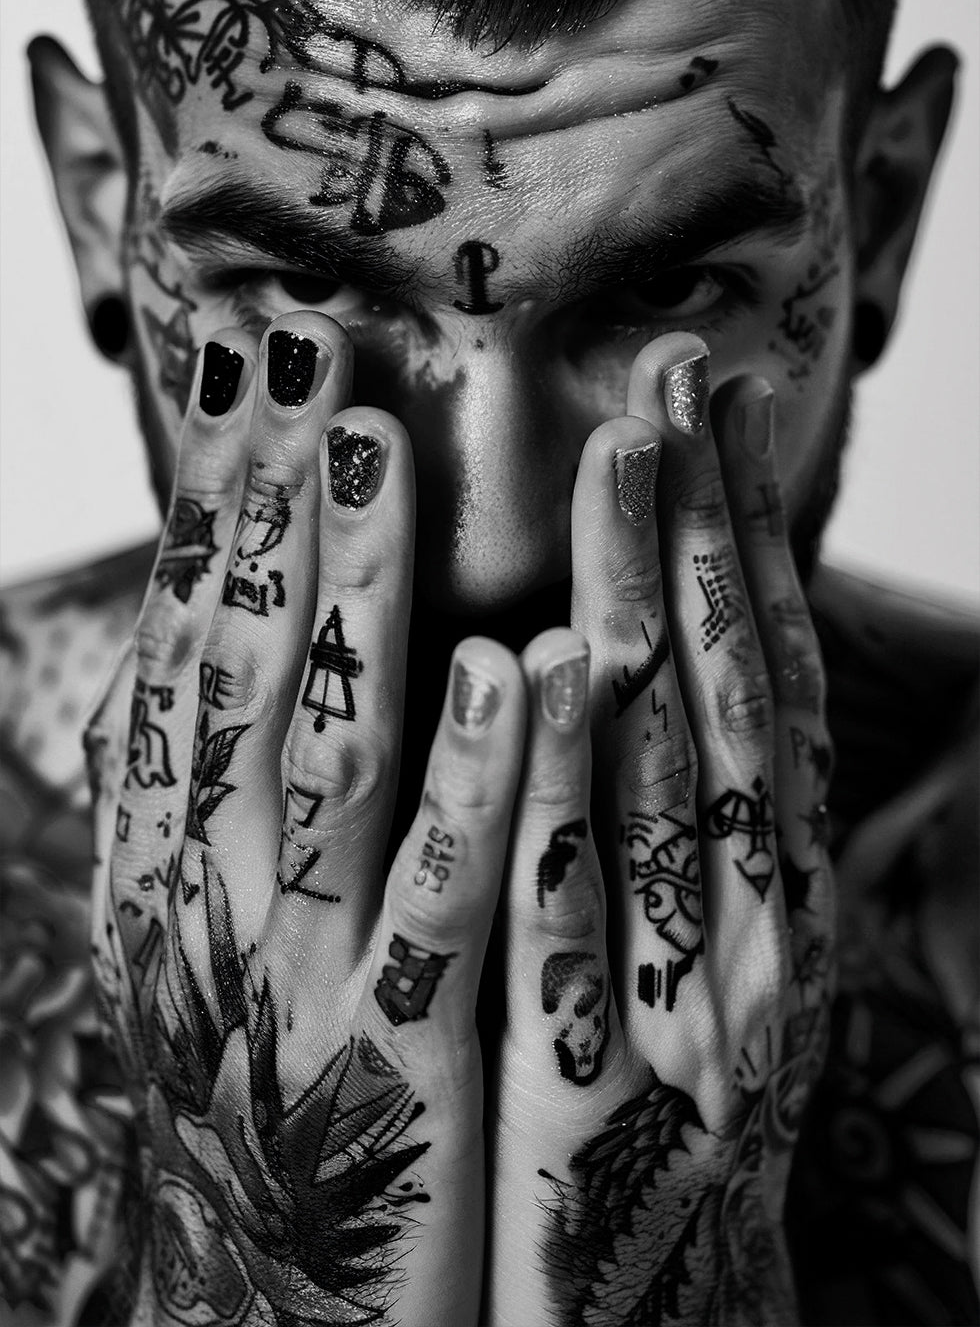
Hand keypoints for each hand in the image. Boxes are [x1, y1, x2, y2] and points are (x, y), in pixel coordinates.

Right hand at [84, 314, 528, 1326]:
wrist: (285, 1303)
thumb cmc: (265, 1083)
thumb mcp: (216, 929)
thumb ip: (218, 795)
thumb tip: (216, 637)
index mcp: (166, 866)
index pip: (191, 651)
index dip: (219, 505)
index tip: (251, 370)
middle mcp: (206, 904)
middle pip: (237, 675)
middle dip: (269, 505)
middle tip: (302, 348)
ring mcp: (294, 979)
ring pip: (321, 760)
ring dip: (347, 598)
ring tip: (372, 448)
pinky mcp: (397, 1061)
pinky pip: (439, 904)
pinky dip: (471, 781)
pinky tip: (505, 665)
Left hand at [488, 333, 835, 1324]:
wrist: (658, 1317)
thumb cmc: (667, 1103)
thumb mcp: (694, 945)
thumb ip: (681, 819)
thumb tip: (647, 670)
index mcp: (768, 886)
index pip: (754, 677)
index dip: (740, 531)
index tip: (711, 402)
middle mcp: (756, 923)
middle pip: (729, 695)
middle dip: (704, 521)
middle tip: (676, 373)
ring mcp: (695, 1003)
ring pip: (673, 774)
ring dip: (650, 606)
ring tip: (627, 458)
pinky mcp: (605, 1086)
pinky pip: (577, 917)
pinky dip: (566, 785)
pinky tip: (543, 672)